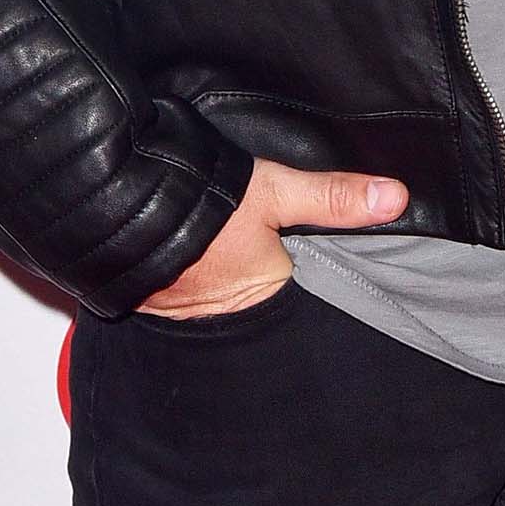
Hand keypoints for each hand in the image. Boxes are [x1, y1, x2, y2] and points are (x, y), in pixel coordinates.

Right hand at [136, 156, 408, 318]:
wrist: (107, 208)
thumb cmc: (197, 203)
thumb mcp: (275, 192)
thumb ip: (332, 199)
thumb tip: (397, 198)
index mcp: (265, 294)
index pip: (305, 291)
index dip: (314, 272)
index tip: (324, 259)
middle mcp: (225, 313)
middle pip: (263, 297)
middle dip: (269, 281)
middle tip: (279, 254)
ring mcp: (183, 311)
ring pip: (222, 298)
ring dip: (225, 278)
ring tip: (231, 254)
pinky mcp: (150, 299)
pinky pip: (183, 294)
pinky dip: (191, 277)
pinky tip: (193, 257)